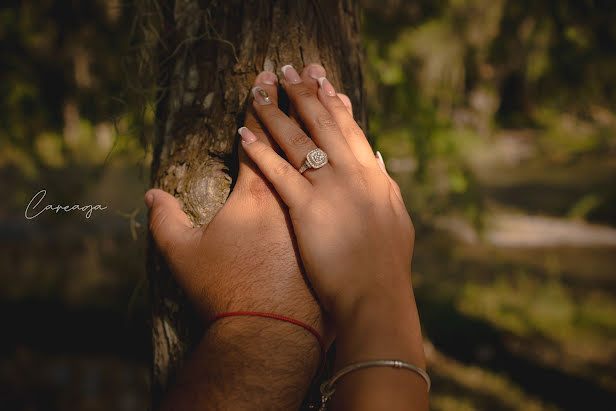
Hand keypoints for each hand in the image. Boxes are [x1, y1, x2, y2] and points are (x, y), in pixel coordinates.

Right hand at [146, 70, 330, 407]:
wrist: (270, 334)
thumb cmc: (226, 294)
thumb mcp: (184, 257)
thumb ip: (164, 221)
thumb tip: (150, 194)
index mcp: (256, 195)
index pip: (259, 141)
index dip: (260, 109)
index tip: (265, 81)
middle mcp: (294, 196)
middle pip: (300, 139)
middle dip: (299, 103)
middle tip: (302, 73)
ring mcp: (323, 213)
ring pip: (335, 155)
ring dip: (335, 122)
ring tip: (336, 93)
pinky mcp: (342, 232)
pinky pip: (355, 187)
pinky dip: (359, 163)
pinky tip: (368, 148)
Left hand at [240, 64, 414, 321]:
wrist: (378, 299)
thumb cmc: (385, 268)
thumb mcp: (395, 220)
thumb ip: (382, 188)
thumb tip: (374, 159)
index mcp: (374, 178)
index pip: (350, 130)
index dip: (334, 103)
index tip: (322, 81)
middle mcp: (354, 175)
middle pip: (324, 125)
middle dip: (304, 94)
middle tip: (288, 69)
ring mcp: (331, 190)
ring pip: (299, 141)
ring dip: (275, 113)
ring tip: (257, 92)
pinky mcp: (307, 210)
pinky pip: (279, 173)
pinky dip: (260, 151)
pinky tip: (243, 134)